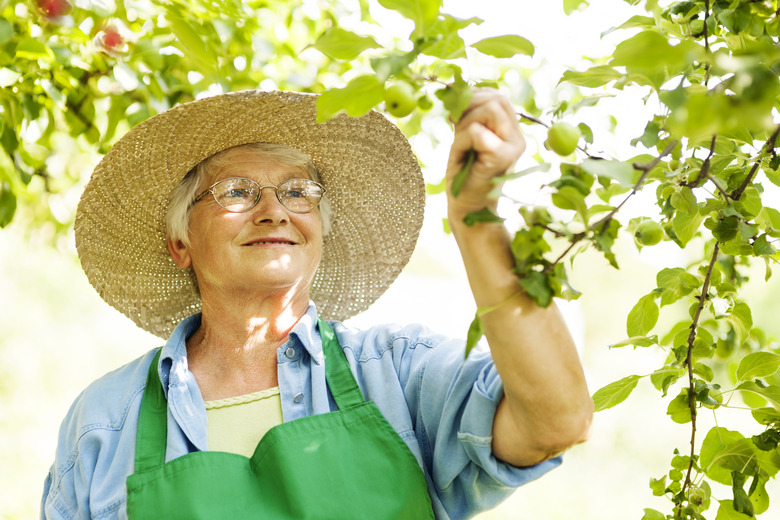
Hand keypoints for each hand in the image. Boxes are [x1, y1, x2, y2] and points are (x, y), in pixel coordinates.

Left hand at [446, 89, 524, 215]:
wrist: (466, 206)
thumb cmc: (465, 172)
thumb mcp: (466, 136)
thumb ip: (470, 115)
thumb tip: (460, 89)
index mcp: (511, 130)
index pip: (497, 96)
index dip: (474, 98)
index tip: (457, 115)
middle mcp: (518, 137)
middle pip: (496, 98)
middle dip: (469, 106)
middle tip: (454, 125)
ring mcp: (514, 147)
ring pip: (488, 110)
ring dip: (465, 123)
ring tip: (461, 144)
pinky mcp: (503, 157)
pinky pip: (476, 131)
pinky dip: (461, 139)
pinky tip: (462, 154)